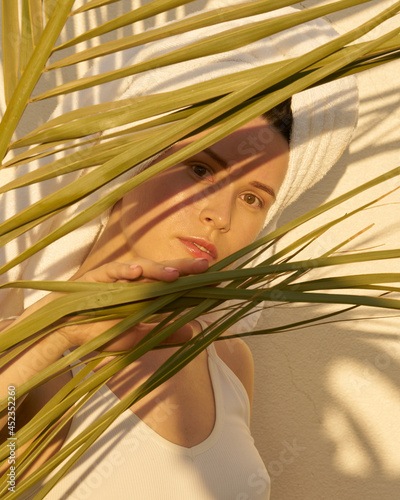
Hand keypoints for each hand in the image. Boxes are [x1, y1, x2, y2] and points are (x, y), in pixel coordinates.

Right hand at [56, 257, 208, 350]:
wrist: (64, 332)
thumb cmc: (100, 332)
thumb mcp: (136, 339)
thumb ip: (162, 335)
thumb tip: (193, 332)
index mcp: (146, 294)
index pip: (174, 285)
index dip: (194, 281)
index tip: (218, 280)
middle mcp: (135, 282)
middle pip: (162, 271)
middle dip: (183, 268)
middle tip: (206, 266)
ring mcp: (116, 277)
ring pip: (140, 267)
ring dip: (157, 269)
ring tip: (174, 275)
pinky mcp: (96, 276)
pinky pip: (111, 271)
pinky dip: (123, 270)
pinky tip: (136, 272)